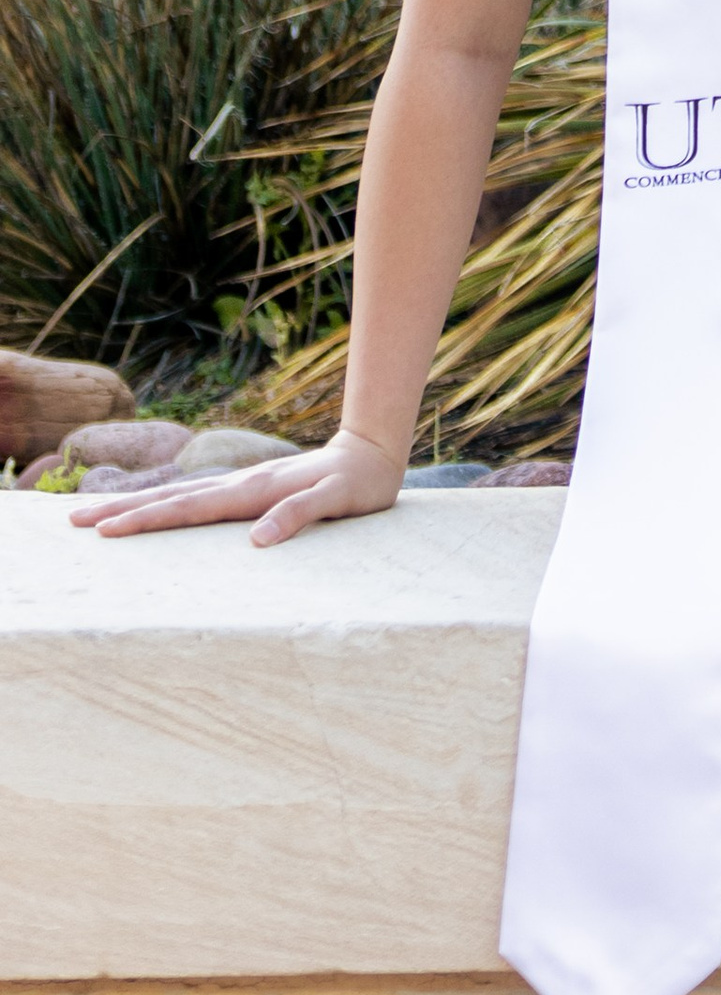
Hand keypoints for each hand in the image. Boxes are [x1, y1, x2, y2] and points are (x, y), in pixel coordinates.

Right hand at [70, 426, 403, 546]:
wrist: (372, 454)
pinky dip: (167, 505)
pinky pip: (197, 500)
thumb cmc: (358, 485)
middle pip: (170, 499)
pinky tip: (152, 512)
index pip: (188, 509)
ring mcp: (240, 486)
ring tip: (97, 514)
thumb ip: (298, 516)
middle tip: (76, 523)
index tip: (107, 531)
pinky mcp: (247, 491)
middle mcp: (239, 486)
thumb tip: (256, 540)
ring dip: (137, 506)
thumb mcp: (336, 501)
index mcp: (252, 492)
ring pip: (178, 497)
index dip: (147, 521)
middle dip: (122, 511)